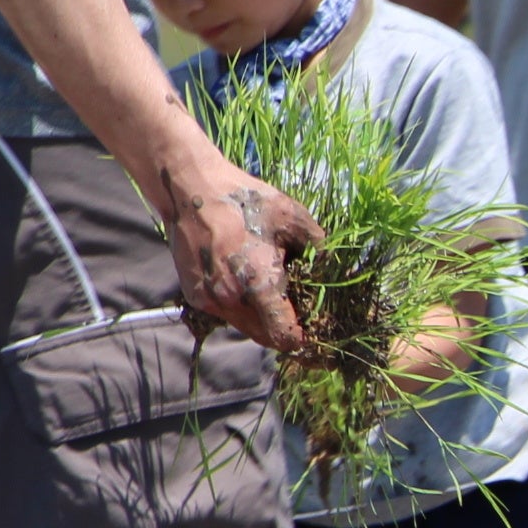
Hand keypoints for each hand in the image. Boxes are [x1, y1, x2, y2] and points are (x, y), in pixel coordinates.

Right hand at [152, 136, 324, 353]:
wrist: (190, 189)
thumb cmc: (246, 201)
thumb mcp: (293, 218)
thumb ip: (319, 250)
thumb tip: (338, 274)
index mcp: (258, 284)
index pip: (285, 336)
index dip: (304, 339)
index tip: (315, 330)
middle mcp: (231, 300)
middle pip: (266, 337)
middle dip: (285, 329)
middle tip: (299, 311)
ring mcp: (209, 300)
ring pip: (246, 327)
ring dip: (262, 319)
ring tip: (272, 291)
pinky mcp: (195, 295)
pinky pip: (227, 314)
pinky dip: (241, 307)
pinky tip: (246, 280)